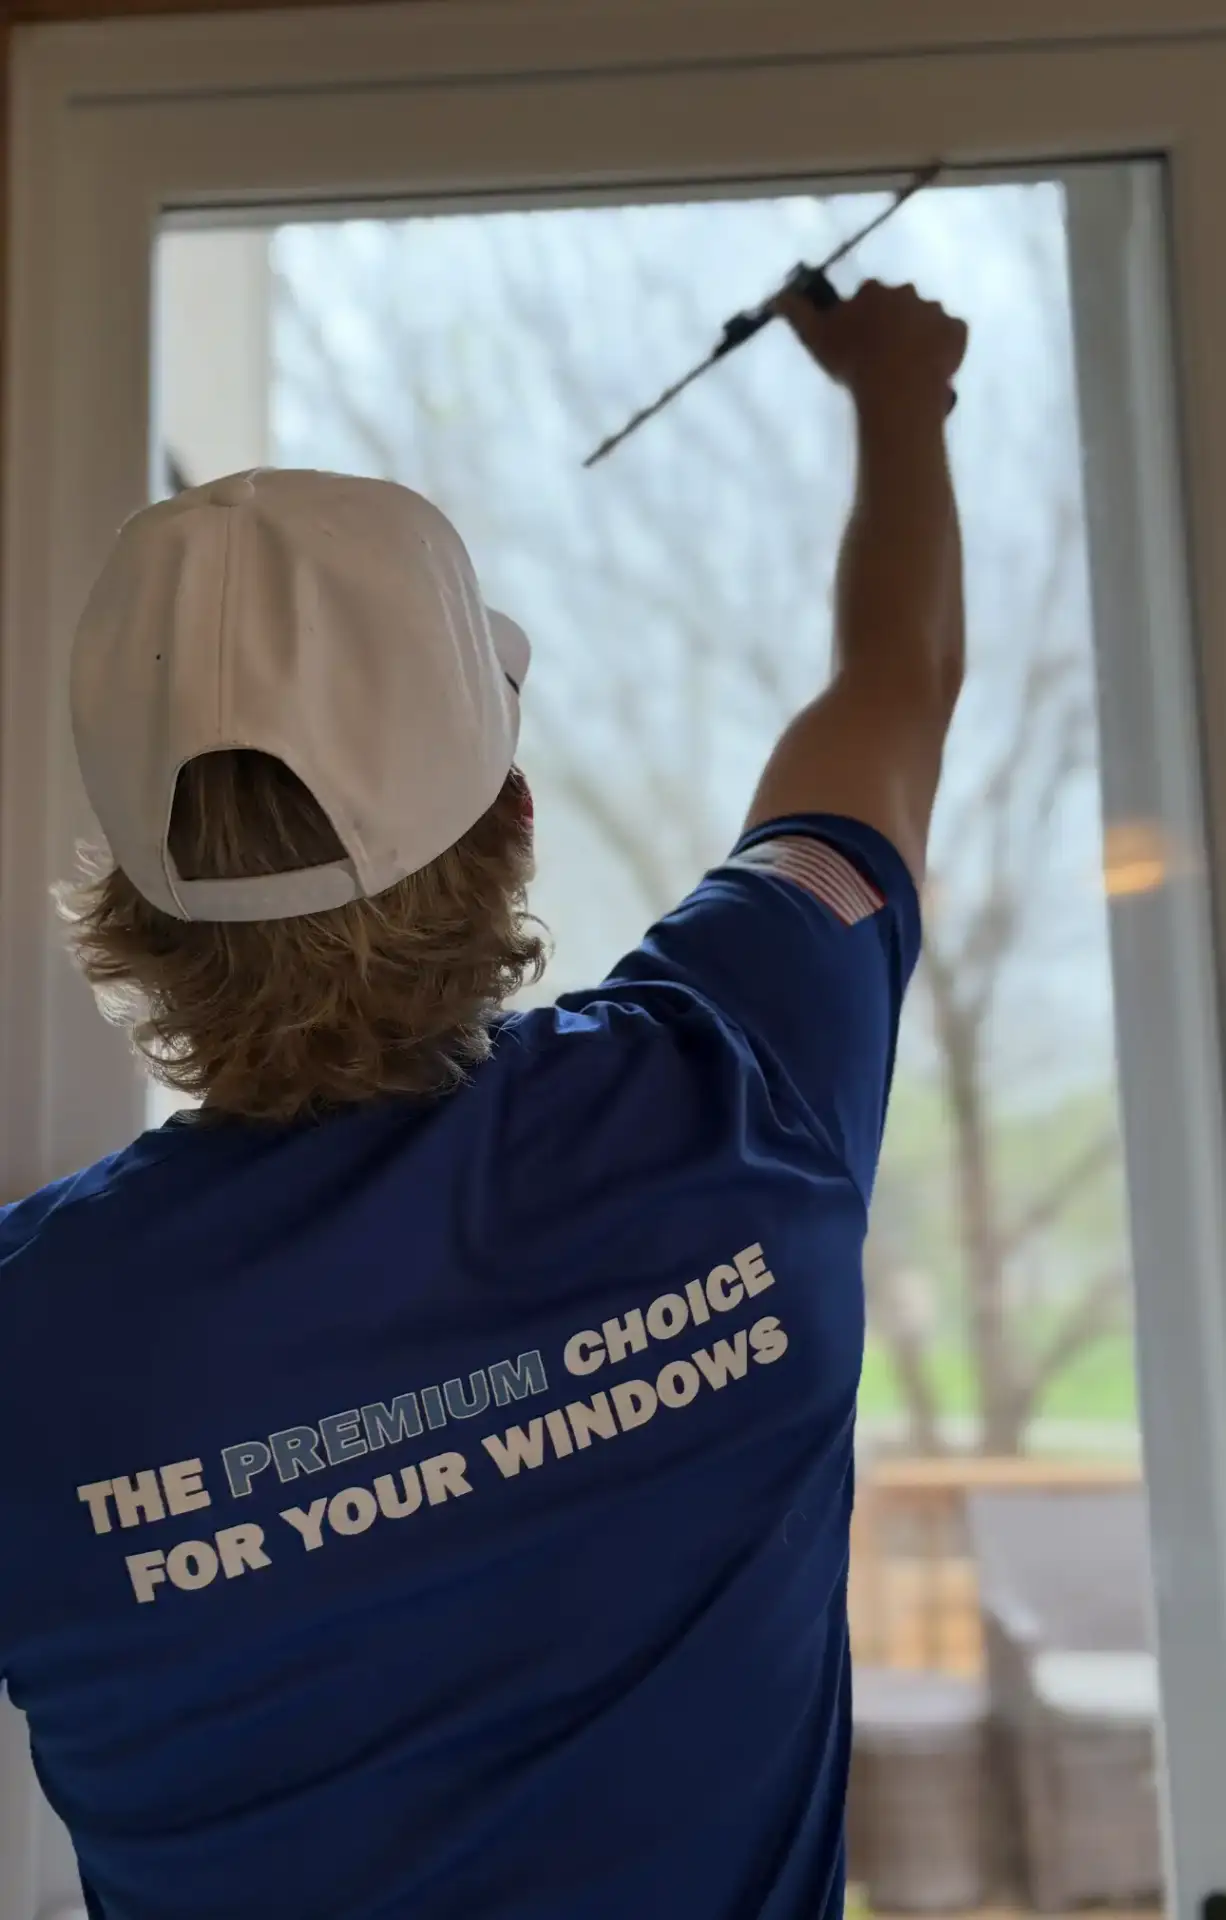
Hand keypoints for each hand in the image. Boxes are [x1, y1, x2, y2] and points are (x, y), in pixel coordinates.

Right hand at [775, 279, 967, 418]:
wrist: (897, 387)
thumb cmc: (853, 362)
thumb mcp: (815, 338)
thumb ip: (796, 313)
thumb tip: (777, 295)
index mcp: (873, 291)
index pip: (867, 297)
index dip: (863, 319)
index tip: (860, 341)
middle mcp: (907, 292)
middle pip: (900, 305)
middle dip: (894, 323)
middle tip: (886, 356)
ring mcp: (935, 311)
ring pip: (927, 319)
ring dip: (920, 335)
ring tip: (910, 366)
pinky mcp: (957, 332)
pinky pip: (952, 336)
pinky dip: (945, 347)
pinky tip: (933, 368)